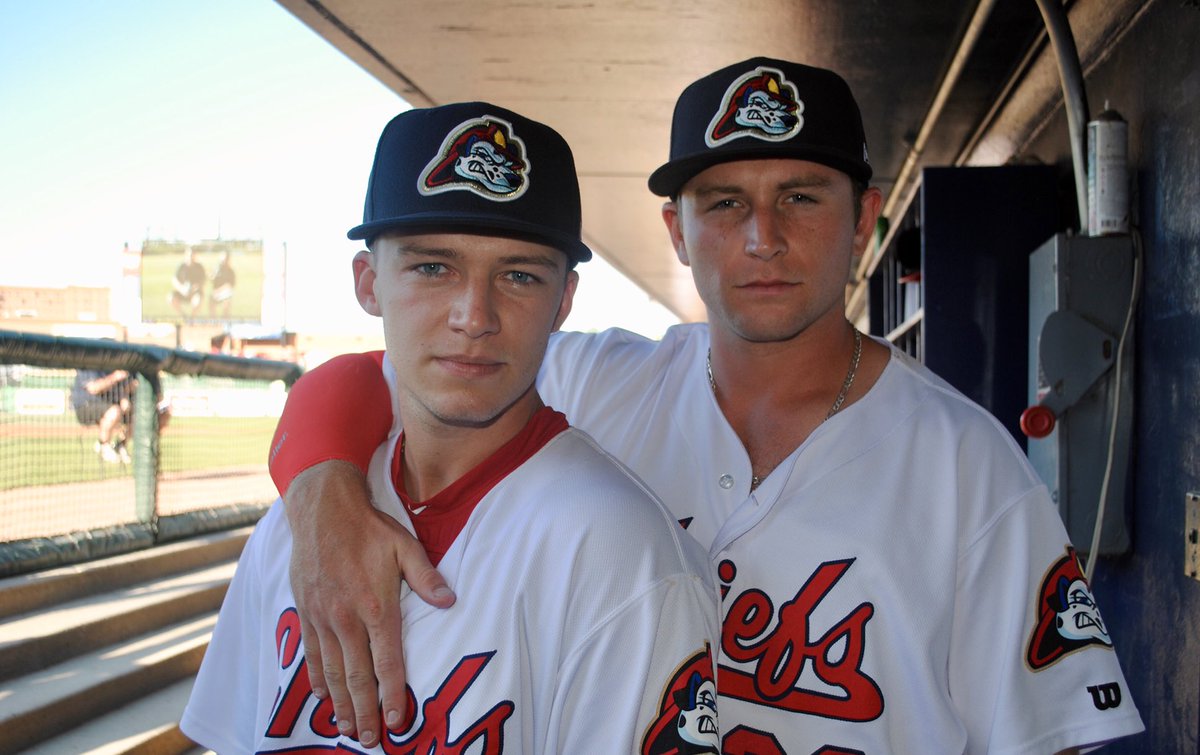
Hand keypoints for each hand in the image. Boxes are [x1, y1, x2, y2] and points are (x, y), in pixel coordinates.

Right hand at [284, 460, 455, 746]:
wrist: (321, 509)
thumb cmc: (368, 527)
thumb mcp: (405, 546)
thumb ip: (426, 577)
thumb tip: (449, 602)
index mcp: (376, 607)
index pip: (386, 662)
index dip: (392, 694)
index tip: (397, 720)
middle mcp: (346, 619)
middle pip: (356, 676)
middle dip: (364, 712)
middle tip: (369, 740)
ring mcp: (322, 618)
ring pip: (331, 672)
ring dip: (340, 704)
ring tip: (346, 729)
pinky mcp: (306, 612)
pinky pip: (311, 654)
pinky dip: (317, 679)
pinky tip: (322, 698)